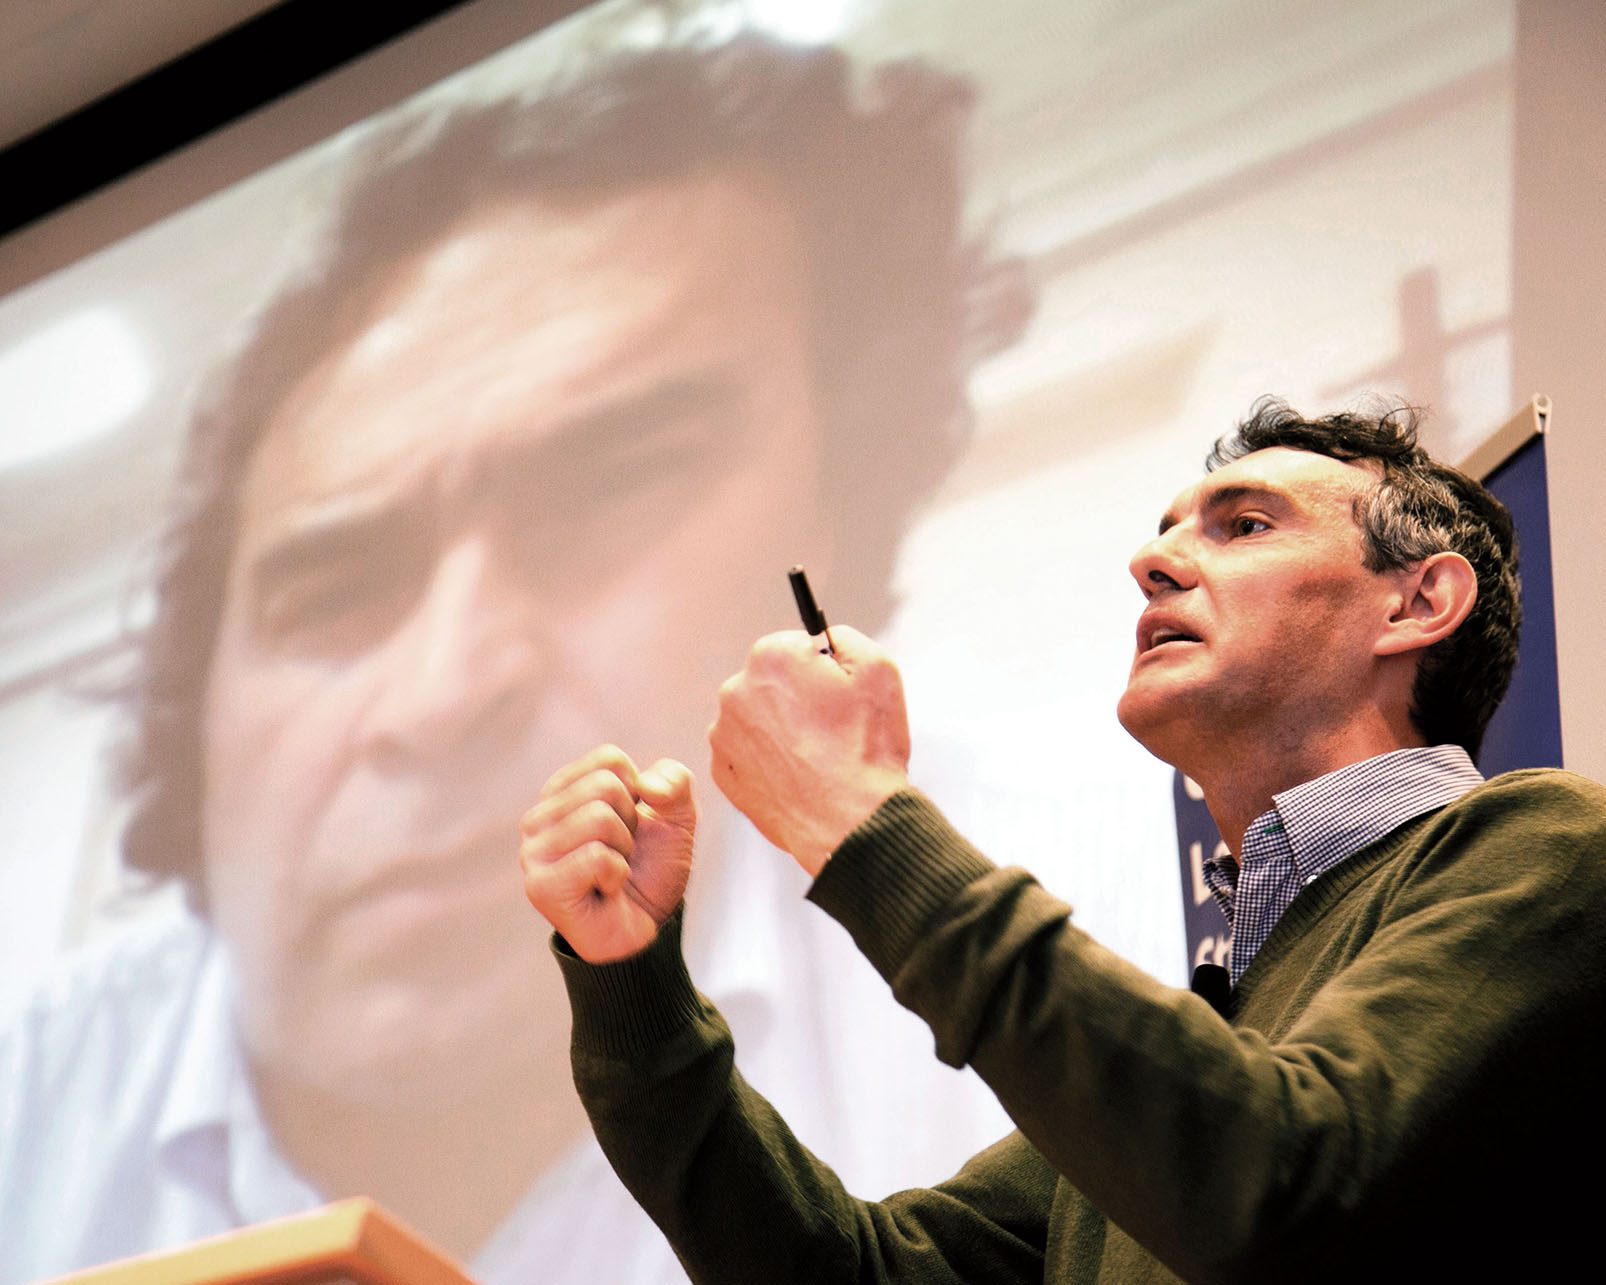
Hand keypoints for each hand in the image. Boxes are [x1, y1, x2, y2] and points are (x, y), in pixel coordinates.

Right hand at [520, 745, 695, 962]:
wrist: (649, 928)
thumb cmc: (652, 870)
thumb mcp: (676, 817)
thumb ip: (674, 782)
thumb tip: (647, 786)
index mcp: (562, 792)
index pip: (609, 760)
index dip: (638, 794)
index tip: (631, 826)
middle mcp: (539, 818)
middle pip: (605, 786)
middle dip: (630, 823)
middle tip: (621, 854)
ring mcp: (534, 853)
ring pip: (598, 817)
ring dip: (623, 850)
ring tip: (612, 872)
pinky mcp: (541, 887)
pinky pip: (595, 856)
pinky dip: (616, 874)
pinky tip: (606, 891)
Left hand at [708, 626, 909, 876]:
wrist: (850, 822)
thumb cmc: (865, 750)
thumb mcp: (878, 670)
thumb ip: (845, 638)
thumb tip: (826, 636)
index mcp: (772, 657)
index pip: (794, 646)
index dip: (820, 670)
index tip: (833, 693)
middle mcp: (737, 690)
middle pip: (771, 680)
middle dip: (796, 697)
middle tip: (829, 728)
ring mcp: (725, 733)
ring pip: (757, 717)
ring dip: (780, 728)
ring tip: (815, 756)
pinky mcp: (723, 771)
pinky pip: (747, 752)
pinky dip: (768, 759)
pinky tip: (797, 774)